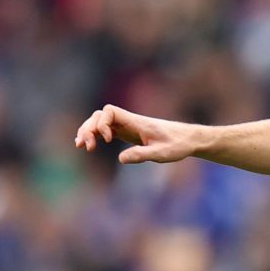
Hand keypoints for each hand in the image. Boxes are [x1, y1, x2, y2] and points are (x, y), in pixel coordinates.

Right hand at [73, 104, 201, 164]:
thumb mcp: (161, 154)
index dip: (102, 123)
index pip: (110, 111)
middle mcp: (128, 121)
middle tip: (87, 147)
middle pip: (99, 116)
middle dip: (89, 128)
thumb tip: (121, 159)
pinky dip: (95, 136)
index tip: (109, 140)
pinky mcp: (127, 133)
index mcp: (136, 122)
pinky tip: (87, 146)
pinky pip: (106, 131)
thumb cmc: (177, 145)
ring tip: (81, 146)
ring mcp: (126, 126)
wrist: (188, 139)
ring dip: (88, 131)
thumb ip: (142, 155)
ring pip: (100, 122)